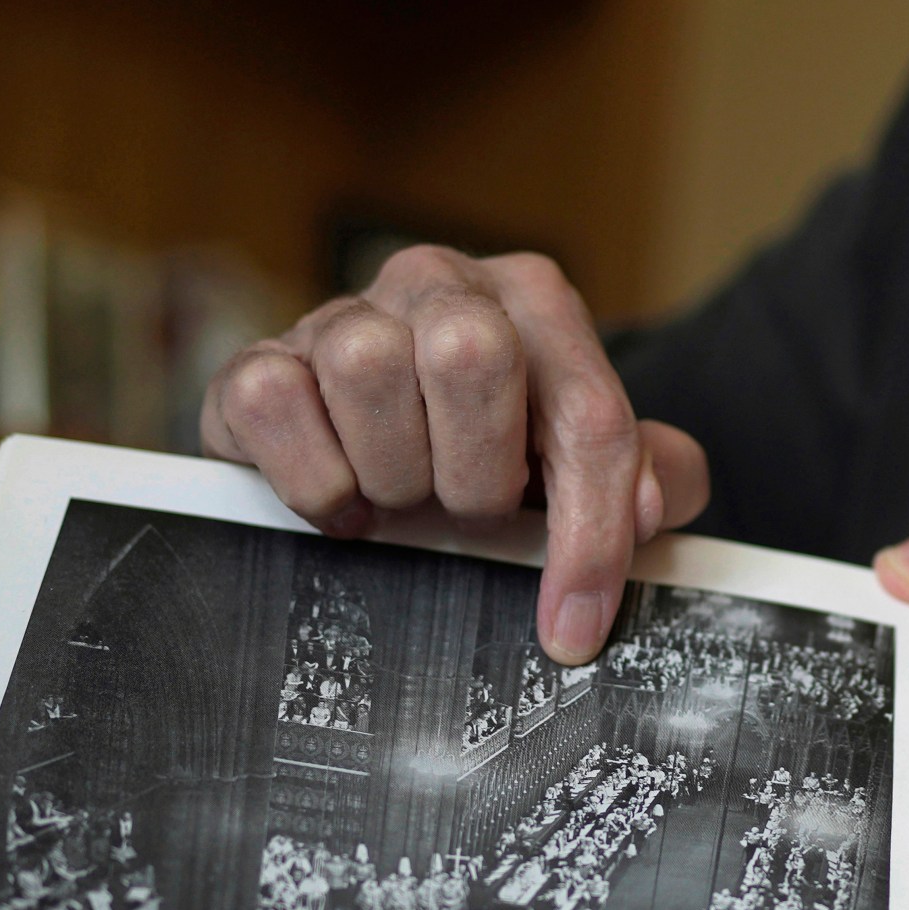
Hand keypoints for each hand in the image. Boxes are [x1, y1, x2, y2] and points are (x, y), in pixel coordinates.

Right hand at [201, 246, 708, 663]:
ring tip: (402, 498)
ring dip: (392, 472)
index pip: (586, 414)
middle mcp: (439, 283)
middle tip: (467, 514)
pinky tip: (340, 500)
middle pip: (470, 353)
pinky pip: (275, 402)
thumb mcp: (586, 464)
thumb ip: (652, 477)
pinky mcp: (257, 358)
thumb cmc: (495, 454)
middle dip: (474, 473)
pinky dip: (312, 477)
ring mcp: (343, 312)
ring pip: (367, 368)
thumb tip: (644, 507)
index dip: (589, 534)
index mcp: (534, 301)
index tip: (572, 627)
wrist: (373, 438)